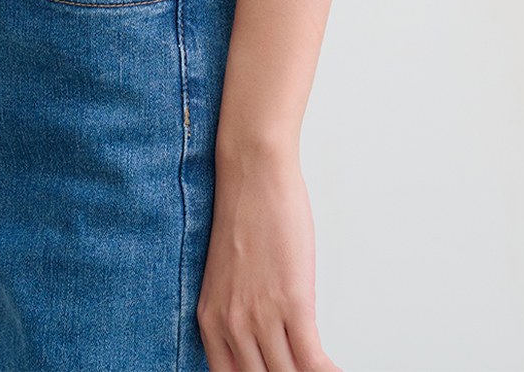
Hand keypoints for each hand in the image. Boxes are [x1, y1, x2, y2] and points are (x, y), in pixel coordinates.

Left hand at [197, 143, 341, 371]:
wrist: (252, 171)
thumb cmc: (245, 214)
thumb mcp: (226, 276)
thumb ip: (236, 316)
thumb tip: (264, 346)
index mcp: (210, 321)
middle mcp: (231, 325)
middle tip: (305, 371)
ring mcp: (260, 316)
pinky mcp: (292, 303)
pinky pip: (312, 363)